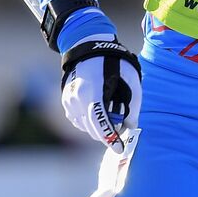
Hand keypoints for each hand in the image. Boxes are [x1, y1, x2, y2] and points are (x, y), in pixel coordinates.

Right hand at [60, 38, 141, 153]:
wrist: (89, 47)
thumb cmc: (114, 62)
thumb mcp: (130, 80)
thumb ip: (131, 106)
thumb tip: (129, 127)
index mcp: (92, 92)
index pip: (100, 124)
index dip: (110, 138)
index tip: (120, 148)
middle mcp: (76, 99)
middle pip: (92, 129)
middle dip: (107, 134)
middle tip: (120, 129)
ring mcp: (68, 101)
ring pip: (84, 127)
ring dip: (98, 128)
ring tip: (111, 114)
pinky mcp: (66, 101)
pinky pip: (78, 120)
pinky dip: (89, 121)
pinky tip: (98, 111)